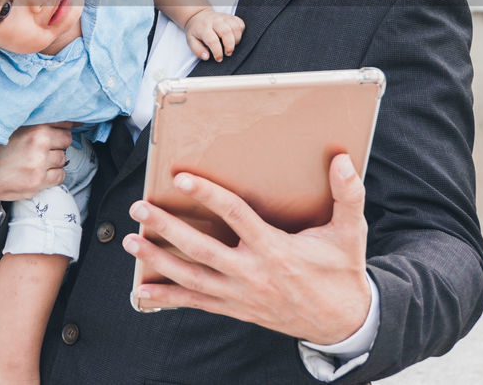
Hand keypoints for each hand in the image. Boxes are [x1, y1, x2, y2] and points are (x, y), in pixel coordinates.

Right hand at [0, 122, 73, 204]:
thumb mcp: (15, 126)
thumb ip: (37, 121)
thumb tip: (68, 118)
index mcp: (36, 131)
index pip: (65, 125)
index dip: (60, 127)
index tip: (57, 129)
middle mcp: (39, 149)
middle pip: (66, 142)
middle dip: (58, 142)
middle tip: (44, 144)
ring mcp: (38, 169)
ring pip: (63, 160)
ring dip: (55, 158)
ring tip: (40, 158)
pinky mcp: (36, 185)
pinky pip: (59, 177)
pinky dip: (54, 174)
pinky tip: (41, 170)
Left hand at [123, 153, 370, 345]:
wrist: (343, 322)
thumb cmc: (342, 271)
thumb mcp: (351, 231)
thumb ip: (348, 193)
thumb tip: (342, 159)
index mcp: (276, 249)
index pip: (235, 215)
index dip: (208, 195)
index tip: (182, 178)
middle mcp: (253, 273)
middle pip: (202, 249)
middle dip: (167, 228)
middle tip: (140, 208)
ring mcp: (241, 294)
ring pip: (192, 277)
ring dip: (158, 260)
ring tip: (131, 241)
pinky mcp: (237, 308)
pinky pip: (197, 303)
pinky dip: (168, 298)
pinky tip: (143, 291)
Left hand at [183, 10, 244, 61]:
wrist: (199, 16)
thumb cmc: (196, 30)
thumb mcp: (191, 41)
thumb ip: (198, 50)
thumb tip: (206, 57)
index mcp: (204, 28)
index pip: (213, 41)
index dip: (218, 52)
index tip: (219, 58)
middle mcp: (215, 21)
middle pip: (227, 32)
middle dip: (230, 46)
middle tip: (228, 53)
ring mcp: (224, 17)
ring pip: (236, 27)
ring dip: (236, 39)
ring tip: (231, 45)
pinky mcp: (231, 17)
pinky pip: (240, 23)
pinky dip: (240, 32)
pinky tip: (234, 37)